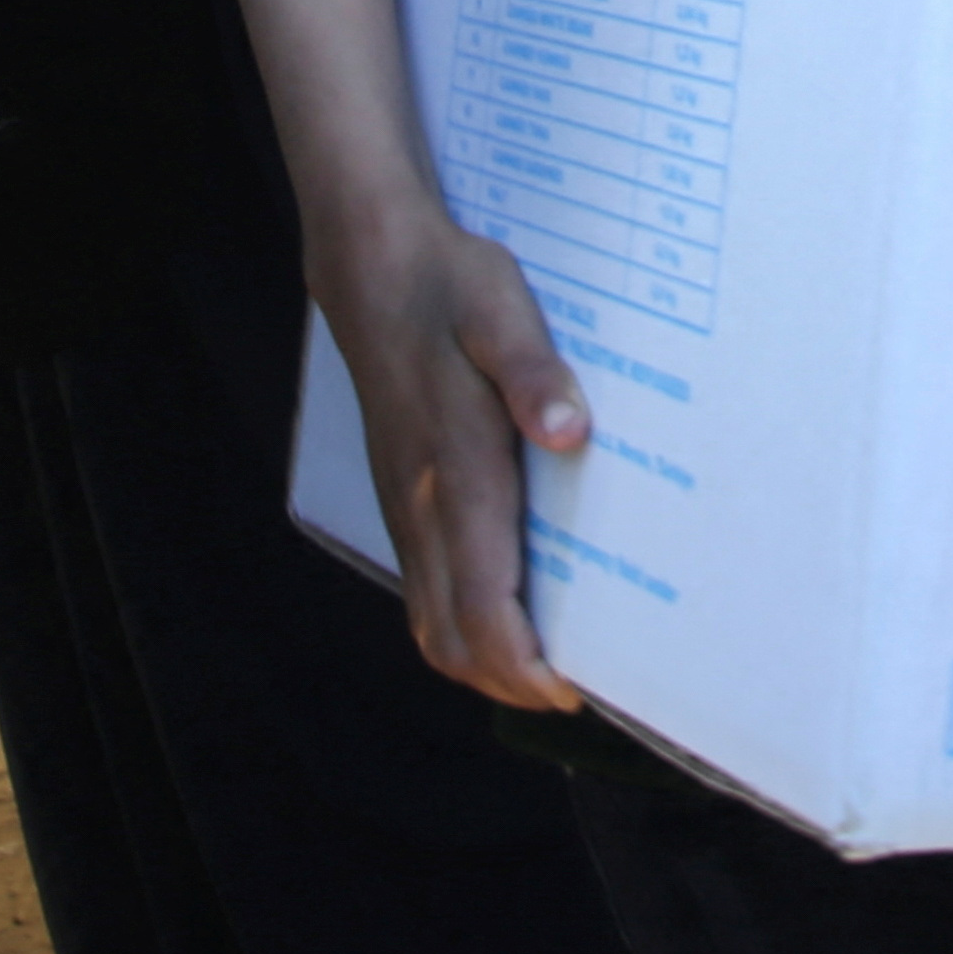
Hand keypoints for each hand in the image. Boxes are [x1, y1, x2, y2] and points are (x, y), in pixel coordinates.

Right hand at [316, 194, 592, 706]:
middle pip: (452, 639)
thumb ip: (534, 373)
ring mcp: (403, 507)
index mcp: (455, 474)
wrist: (373, 267)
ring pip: (430, 621)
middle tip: (578, 686)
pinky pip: (422, 589)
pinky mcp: (399, 496)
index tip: (577, 686)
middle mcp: (422, 507)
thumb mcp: (501, 309)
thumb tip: (569, 431)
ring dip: (483, 659)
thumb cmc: (449, 288)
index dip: (526, 665)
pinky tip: (504, 609)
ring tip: (548, 663)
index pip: (482, 607)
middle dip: (509, 682)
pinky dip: (460, 624)